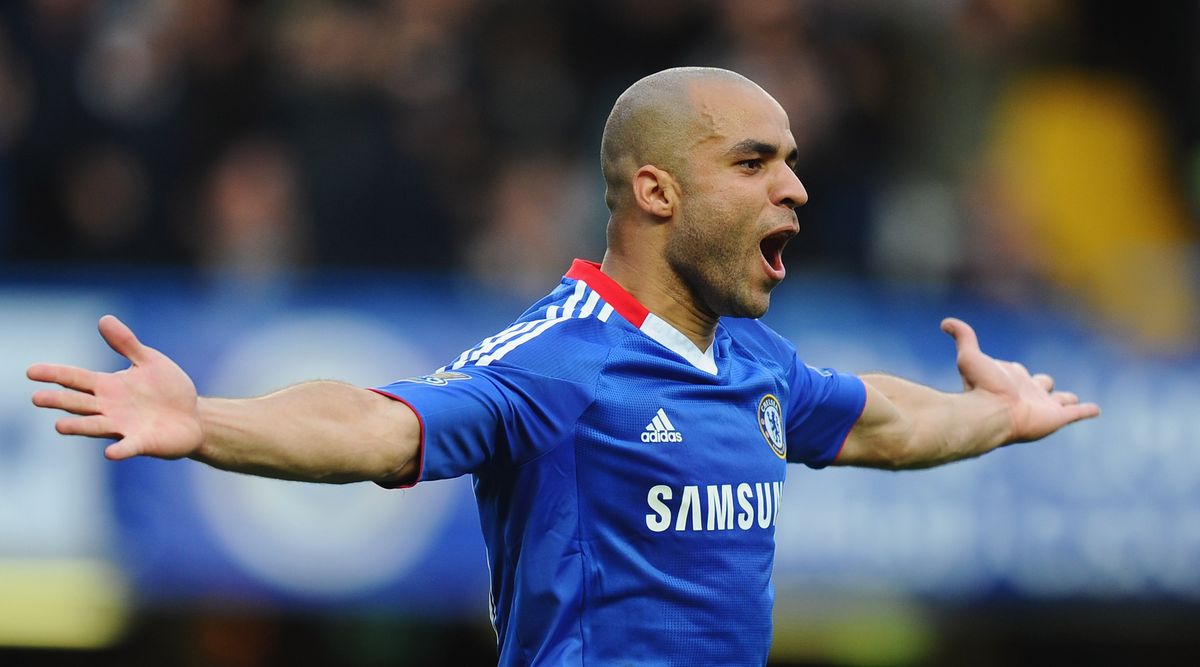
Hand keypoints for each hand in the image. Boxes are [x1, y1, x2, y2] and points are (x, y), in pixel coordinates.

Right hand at [28, 315, 203, 459]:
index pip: (75, 378)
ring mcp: (124, 427)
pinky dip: (120, 449)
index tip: (31, 371)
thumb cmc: (167, 389)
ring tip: (59, 425)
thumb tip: (103, 319)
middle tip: (36, 398)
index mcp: (108, 387)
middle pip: (79, 403)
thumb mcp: (148, 361)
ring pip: (96, 426)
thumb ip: (126, 343)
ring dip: (79, 426)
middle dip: (59, 400)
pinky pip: (129, 446)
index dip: (55, 374)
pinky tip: (111, 452)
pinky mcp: (143, 442)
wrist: (194, 416)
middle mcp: (109, 408)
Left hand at [941, 317, 1099, 442]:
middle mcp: (1028, 392)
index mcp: (1010, 379)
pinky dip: (1087, 411)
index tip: (1013, 370)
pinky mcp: (1058, 418)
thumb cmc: (980, 386)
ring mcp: (1044, 406)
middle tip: (1044, 385)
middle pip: (1041, 384)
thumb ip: (963, 337)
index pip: (1017, 371)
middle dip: (1043, 384)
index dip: (1015, 370)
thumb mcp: (969, 356)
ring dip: (1067, 400)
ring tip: (1072, 401)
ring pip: (1060, 400)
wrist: (991, 413)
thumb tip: (944, 322)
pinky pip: (1077, 413)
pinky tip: (1094, 410)